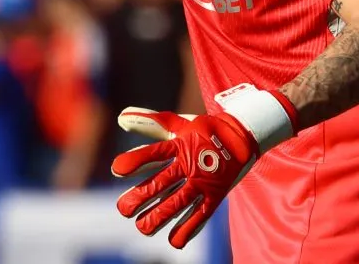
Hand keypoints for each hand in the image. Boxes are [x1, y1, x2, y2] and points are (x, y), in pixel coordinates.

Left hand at [111, 85, 296, 248]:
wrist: (241, 136)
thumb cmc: (203, 130)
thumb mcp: (177, 123)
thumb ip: (149, 122)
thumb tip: (121, 118)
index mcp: (179, 145)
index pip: (154, 153)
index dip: (135, 160)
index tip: (117, 170)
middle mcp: (190, 164)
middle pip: (161, 183)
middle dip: (141, 197)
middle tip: (124, 210)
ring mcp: (203, 181)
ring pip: (178, 203)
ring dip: (159, 216)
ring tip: (142, 227)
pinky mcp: (216, 195)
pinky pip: (201, 215)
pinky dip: (188, 228)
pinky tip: (174, 240)